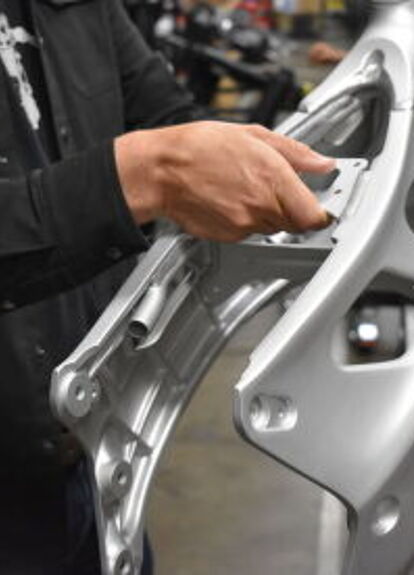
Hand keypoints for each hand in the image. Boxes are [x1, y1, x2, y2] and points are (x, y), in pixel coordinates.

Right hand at [115, 121, 335, 241]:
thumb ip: (296, 152)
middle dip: (293, 209)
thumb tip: (322, 163)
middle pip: (295, 224)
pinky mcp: (228, 236)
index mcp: (272, 178)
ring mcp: (243, 225)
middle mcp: (260, 207)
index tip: (320, 206)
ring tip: (246, 188)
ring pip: (272, 228)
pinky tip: (232, 199)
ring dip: (269, 213)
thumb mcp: (253, 136)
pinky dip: (247, 219)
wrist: (161, 172)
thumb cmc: (199, 148)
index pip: (315, 216)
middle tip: (277, 188)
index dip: (321, 213)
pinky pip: (249, 232)